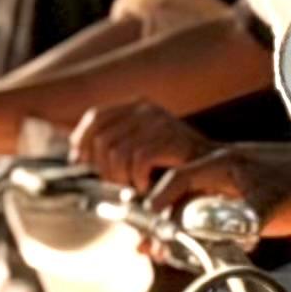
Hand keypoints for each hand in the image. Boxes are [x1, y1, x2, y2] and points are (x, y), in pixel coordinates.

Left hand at [71, 98, 213, 194]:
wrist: (214, 168)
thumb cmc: (174, 163)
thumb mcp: (141, 148)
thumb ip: (114, 146)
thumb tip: (76, 158)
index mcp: (137, 106)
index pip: (96, 117)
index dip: (83, 141)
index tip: (82, 162)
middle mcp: (146, 109)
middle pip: (103, 139)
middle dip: (104, 168)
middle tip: (118, 184)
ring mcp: (159, 122)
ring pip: (117, 153)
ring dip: (121, 177)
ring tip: (133, 186)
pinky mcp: (170, 138)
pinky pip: (137, 160)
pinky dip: (137, 178)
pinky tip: (145, 186)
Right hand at [161, 139, 290, 237]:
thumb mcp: (270, 208)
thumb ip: (243, 221)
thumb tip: (215, 237)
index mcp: (223, 164)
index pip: (180, 178)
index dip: (160, 200)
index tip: (150, 224)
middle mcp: (218, 173)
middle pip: (177, 195)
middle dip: (160, 221)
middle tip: (148, 248)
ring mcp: (224, 187)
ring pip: (187, 207)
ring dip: (172, 229)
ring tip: (157, 253)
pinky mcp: (231, 203)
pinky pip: (202, 215)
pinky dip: (189, 231)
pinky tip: (179, 250)